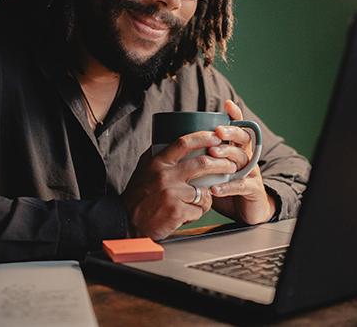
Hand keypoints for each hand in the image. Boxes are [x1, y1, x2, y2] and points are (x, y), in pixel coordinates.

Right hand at [122, 131, 237, 239]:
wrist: (125, 220)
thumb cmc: (138, 194)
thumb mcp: (146, 168)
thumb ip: (162, 155)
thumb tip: (182, 142)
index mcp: (158, 162)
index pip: (184, 142)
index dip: (204, 137)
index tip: (217, 137)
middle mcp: (165, 175)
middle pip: (202, 163)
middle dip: (222, 164)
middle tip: (231, 165)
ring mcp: (172, 193)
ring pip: (204, 190)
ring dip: (209, 195)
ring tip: (205, 198)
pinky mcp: (176, 211)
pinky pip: (199, 209)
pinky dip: (198, 211)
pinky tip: (189, 213)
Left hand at [209, 100, 276, 224]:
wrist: (247, 212)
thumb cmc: (227, 187)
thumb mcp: (215, 170)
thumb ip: (203, 157)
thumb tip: (178, 145)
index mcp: (238, 150)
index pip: (239, 128)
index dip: (235, 116)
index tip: (227, 104)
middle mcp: (247, 158)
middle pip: (244, 139)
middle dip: (231, 133)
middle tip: (217, 131)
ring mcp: (252, 173)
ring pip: (242, 159)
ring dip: (227, 155)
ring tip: (212, 154)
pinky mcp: (253, 190)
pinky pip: (241, 186)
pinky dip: (228, 186)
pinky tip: (215, 187)